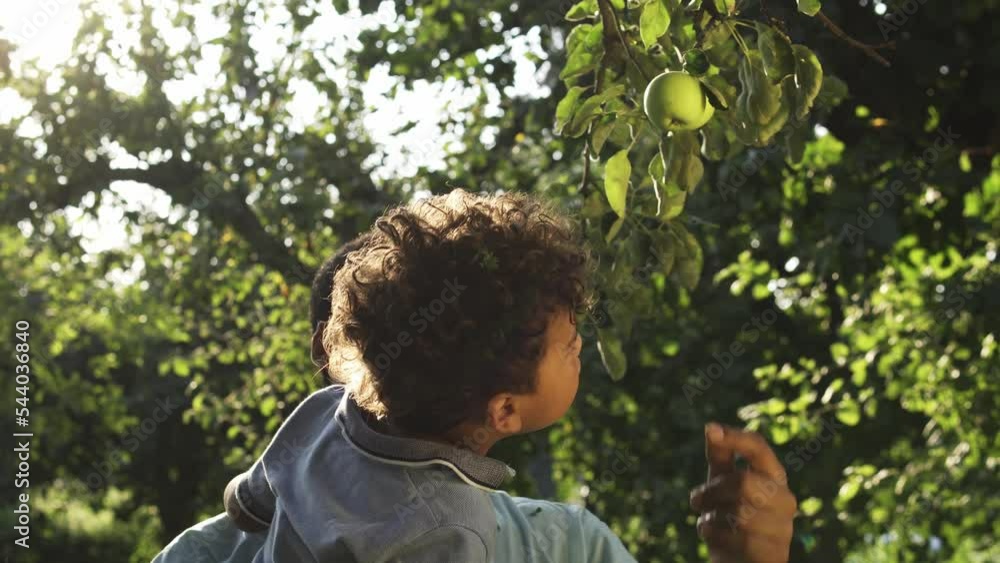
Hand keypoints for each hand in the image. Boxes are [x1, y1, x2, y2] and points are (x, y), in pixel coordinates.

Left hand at [689, 423, 796, 562]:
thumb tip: (711, 426)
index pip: (759, 448)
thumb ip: (721, 457)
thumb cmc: (730, 519)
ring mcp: (783, 528)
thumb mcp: (723, 485)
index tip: (712, 430)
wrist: (739, 562)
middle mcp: (785, 499)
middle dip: (712, 491)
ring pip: (738, 512)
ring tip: (710, 522)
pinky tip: (715, 539)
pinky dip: (716, 535)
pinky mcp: (774, 553)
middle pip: (743, 482)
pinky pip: (737, 537)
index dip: (736, 437)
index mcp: (773, 477)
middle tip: (696, 501)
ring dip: (712, 517)